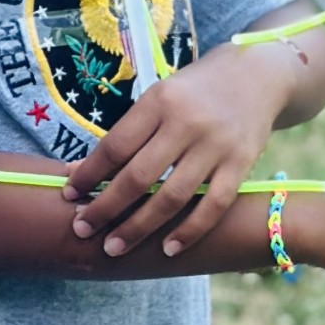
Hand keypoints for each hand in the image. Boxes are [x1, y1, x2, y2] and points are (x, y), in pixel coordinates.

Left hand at [64, 47, 285, 259]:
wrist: (256, 75)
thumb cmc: (195, 91)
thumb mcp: (159, 97)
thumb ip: (127, 133)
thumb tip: (80, 171)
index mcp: (159, 101)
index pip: (116, 146)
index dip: (89, 174)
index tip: (68, 195)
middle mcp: (186, 123)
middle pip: (139, 176)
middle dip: (106, 208)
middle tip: (82, 230)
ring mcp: (215, 146)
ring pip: (172, 197)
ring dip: (139, 227)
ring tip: (115, 248)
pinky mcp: (241, 165)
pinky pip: (212, 205)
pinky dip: (189, 231)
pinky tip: (168, 249)